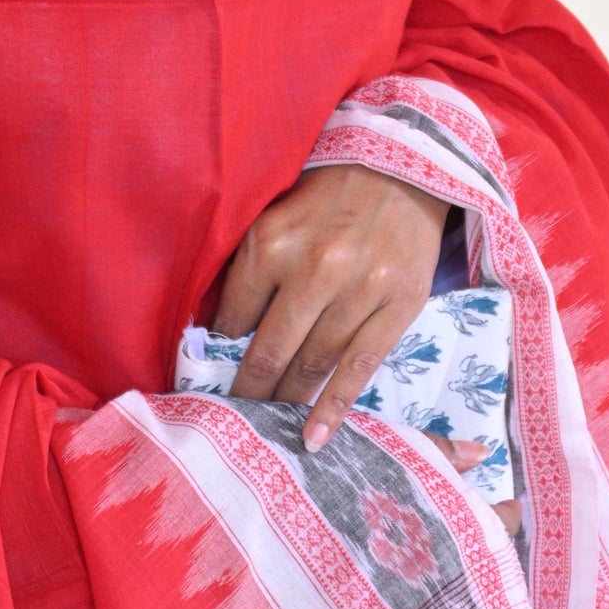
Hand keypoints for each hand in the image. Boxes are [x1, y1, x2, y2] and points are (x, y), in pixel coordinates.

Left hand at [215, 164, 448, 453]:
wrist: (402, 170)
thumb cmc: (326, 197)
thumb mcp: (274, 216)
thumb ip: (250, 268)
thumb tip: (219, 332)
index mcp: (273, 243)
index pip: (232, 318)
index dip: (218, 353)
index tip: (206, 379)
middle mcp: (315, 269)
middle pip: (270, 351)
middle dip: (247, 390)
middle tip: (228, 420)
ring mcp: (360, 291)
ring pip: (312, 365)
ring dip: (286, 402)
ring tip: (266, 427)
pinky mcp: (398, 307)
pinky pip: (359, 370)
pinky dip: (334, 409)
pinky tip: (313, 438)